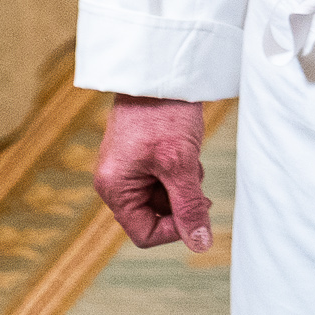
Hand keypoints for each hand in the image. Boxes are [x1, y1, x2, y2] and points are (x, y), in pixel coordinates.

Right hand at [93, 95, 212, 251]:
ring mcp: (128, 168)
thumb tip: (200, 244)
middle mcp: (116, 181)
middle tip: (194, 174)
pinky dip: (181, 169)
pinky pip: (165, 177)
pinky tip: (187, 147)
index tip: (198, 209)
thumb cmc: (164, 114)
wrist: (162, 70)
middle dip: (181, 199)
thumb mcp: (180, 164)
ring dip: (184, 182)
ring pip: (164, 195)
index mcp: (114, 188)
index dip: (174, 230)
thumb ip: (189, 206)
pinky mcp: (142, 155)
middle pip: (155, 214)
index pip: (144, 234)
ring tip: (189, 155)